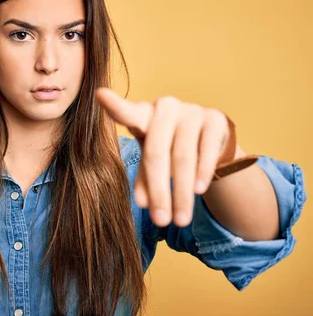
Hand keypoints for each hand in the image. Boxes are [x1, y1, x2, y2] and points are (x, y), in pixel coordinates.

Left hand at [95, 88, 231, 226]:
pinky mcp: (216, 119)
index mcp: (143, 114)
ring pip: (183, 156)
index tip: (100, 95)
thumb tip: (144, 204)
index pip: (127, 113)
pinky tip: (199, 191)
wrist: (209, 141)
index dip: (114, 105)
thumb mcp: (152, 161)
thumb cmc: (169, 149)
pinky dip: (202, 173)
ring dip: (181, 192)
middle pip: (156, 151)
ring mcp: (192, 111)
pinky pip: (207, 150)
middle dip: (159, 190)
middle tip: (159, 220)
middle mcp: (166, 107)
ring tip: (180, 219)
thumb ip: (144, 179)